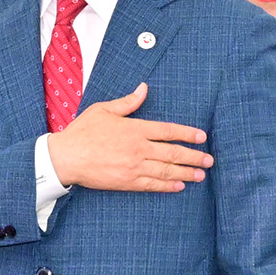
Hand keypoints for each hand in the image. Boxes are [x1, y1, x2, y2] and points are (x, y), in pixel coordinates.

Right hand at [46, 83, 212, 193]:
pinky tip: (179, 186)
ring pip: (167, 171)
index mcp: (135, 129)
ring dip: (186, 173)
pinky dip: (168, 186)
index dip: (188, 134)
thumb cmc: (82, 132)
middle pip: (173, 153)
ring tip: (200, 175)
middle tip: (209, 160)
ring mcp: (134, 167)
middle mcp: (138, 148)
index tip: (202, 137)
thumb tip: (144, 89)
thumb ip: (127, 102)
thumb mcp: (104, 110)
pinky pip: (152, 185)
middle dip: (194, 157)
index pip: (169, 131)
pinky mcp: (127, 182)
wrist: (66, 158)